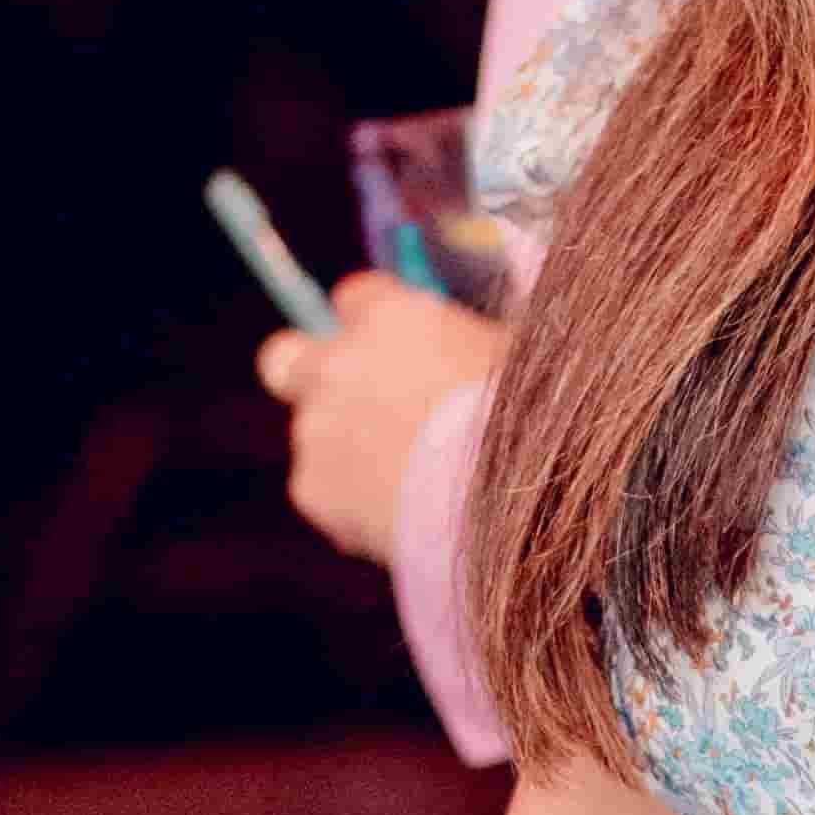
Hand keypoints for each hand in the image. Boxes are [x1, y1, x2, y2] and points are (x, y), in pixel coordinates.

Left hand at [256, 277, 504, 566]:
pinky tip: (400, 517)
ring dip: (345, 449)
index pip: (354, 297)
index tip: (398, 348)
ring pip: (313, 433)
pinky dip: (351, 504)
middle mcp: (338, 364)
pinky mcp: (311, 488)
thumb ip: (470, 343)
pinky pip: (324, 491)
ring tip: (406, 482)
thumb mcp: (514, 358)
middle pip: (285, 357)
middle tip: (352, 402)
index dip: (375, 324)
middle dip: (308, 375)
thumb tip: (473, 345)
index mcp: (391, 316)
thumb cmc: (529, 422)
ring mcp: (317, 427)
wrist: (510, 503)